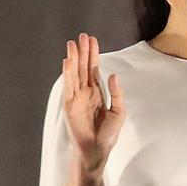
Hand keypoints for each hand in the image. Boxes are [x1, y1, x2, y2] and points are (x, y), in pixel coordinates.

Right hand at [62, 33, 124, 175]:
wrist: (98, 150)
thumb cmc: (108, 133)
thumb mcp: (118, 111)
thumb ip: (116, 93)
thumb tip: (112, 75)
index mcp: (97, 92)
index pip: (94, 69)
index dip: (93, 55)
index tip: (93, 40)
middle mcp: (85, 92)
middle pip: (84, 67)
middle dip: (83, 52)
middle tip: (83, 35)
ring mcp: (76, 98)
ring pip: (75, 74)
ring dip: (74, 59)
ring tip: (73, 43)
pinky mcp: (69, 105)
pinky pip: (68, 87)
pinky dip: (68, 74)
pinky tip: (67, 62)